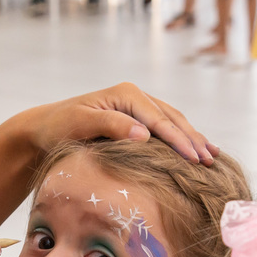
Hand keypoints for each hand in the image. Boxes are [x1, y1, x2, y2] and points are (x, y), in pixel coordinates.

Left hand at [23, 82, 216, 164]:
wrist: (44, 128)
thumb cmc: (59, 128)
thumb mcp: (81, 125)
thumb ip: (112, 126)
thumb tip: (145, 134)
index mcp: (127, 95)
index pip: (160, 121)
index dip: (180, 140)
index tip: (195, 159)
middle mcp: (135, 97)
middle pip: (172, 119)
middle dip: (193, 140)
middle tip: (211, 161)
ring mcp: (137, 106)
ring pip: (173, 122)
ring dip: (193, 139)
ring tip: (212, 156)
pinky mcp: (135, 119)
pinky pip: (165, 127)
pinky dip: (181, 138)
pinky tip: (195, 149)